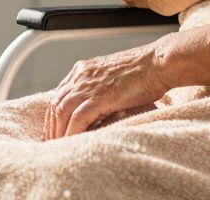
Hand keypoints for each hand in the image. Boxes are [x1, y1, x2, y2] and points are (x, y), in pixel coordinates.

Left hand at [44, 43, 168, 139]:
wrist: (159, 63)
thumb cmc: (144, 71)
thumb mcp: (114, 77)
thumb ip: (100, 88)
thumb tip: (97, 108)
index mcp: (83, 69)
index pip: (58, 94)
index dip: (53, 114)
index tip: (54, 129)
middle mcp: (81, 76)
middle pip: (55, 104)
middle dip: (51, 126)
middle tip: (52, 143)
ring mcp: (88, 85)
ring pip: (62, 113)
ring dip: (58, 132)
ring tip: (59, 147)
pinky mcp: (99, 97)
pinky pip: (77, 119)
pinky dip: (71, 133)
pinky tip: (72, 143)